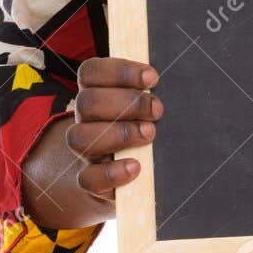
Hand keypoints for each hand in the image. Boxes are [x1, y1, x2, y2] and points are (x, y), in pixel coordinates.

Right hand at [66, 58, 162, 204]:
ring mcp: (84, 151)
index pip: (91, 72)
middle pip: (87, 103)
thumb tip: (173, 86)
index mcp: (95, 93)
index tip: (152, 78)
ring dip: (120, 134)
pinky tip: (136, 166)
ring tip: (150, 134)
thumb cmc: (146, 129)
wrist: (132, 176)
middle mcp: (84, 120)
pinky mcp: (90, 180)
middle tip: (158, 110)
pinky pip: (87, 178)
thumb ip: (151, 95)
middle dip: (126, 103)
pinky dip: (112, 173)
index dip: (119, 71)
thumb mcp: (149, 108)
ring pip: (79, 138)